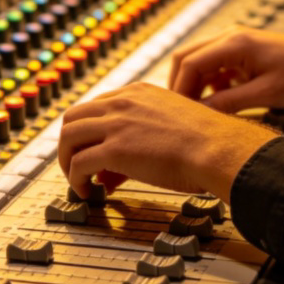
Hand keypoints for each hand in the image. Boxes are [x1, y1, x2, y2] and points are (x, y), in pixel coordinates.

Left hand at [58, 81, 276, 201]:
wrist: (216, 148)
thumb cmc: (206, 140)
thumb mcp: (169, 123)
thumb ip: (143, 134)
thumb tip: (123, 164)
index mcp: (137, 92)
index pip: (96, 106)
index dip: (92, 132)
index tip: (96, 151)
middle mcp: (122, 103)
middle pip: (73, 117)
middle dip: (71, 143)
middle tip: (77, 165)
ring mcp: (116, 124)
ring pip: (67, 137)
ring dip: (67, 161)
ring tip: (78, 181)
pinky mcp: (114, 149)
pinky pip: (78, 164)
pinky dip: (75, 180)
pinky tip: (87, 191)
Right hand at [169, 28, 283, 112]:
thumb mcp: (265, 95)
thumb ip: (228, 103)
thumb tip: (198, 114)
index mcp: (234, 42)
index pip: (190, 62)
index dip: (179, 89)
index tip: (177, 113)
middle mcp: (231, 37)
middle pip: (188, 57)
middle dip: (181, 84)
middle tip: (179, 112)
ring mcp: (236, 43)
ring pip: (200, 61)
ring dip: (195, 84)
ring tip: (196, 111)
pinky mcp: (243, 53)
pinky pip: (216, 66)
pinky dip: (210, 83)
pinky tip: (218, 102)